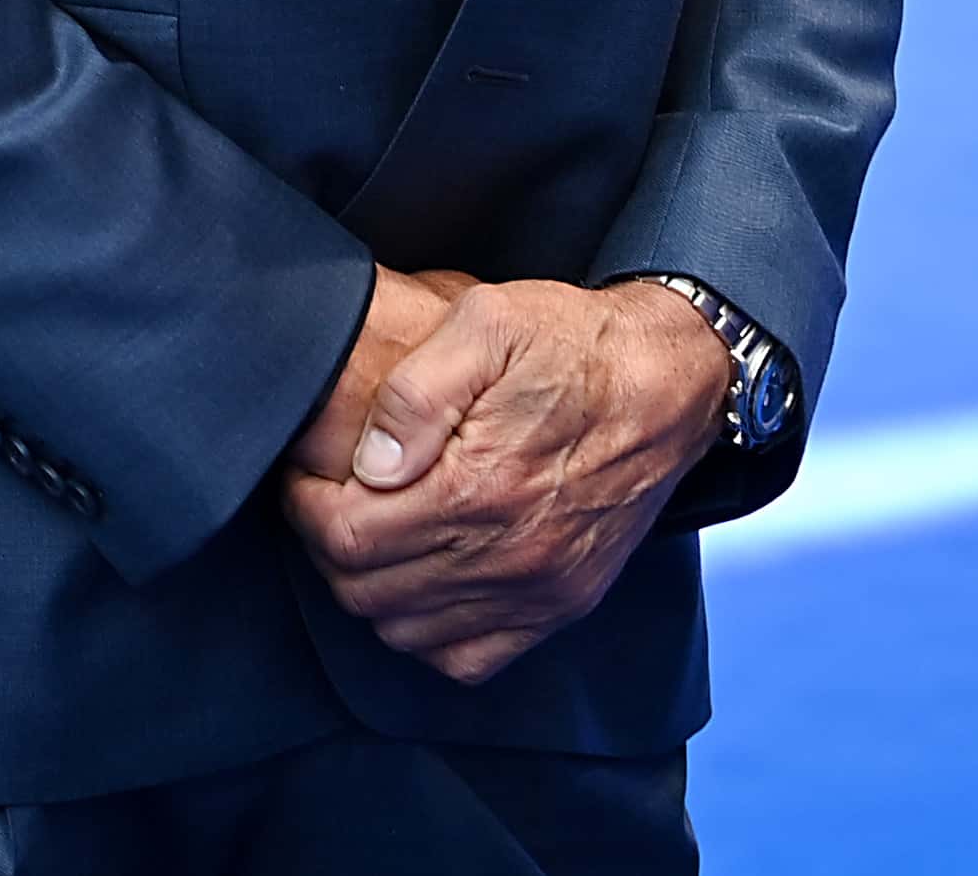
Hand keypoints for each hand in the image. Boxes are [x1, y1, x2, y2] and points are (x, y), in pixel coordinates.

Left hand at [280, 277, 730, 684]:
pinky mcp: (561, 604)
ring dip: (372, 590)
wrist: (671, 380)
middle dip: (330, 546)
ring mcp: (537, 588)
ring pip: (406, 632)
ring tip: (372, 535)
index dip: (305, 507)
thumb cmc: (575, 344)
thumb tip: (370, 462)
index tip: (306, 477)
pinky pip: (467, 659)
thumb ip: (416, 390)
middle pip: (366, 591)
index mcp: (477, 485)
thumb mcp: (487, 319)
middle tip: (330, 501)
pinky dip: (429, 633)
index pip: (346, 536)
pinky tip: (424, 582)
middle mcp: (507, 553)